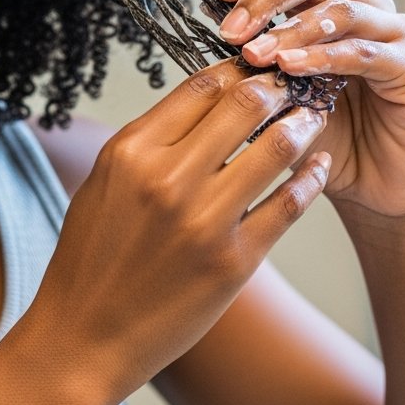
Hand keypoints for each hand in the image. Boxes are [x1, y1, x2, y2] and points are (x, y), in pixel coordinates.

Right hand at [32, 62, 329, 400]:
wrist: (84, 337)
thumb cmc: (90, 257)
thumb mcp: (104, 182)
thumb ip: (149, 140)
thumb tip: (203, 101)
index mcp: (131, 151)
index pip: (200, 85)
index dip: (237, 69)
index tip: (255, 67)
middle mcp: (167, 178)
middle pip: (244, 104)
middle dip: (276, 86)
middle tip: (293, 82)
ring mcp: (204, 221)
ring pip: (276, 147)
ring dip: (303, 123)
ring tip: (314, 116)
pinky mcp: (234, 262)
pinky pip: (288, 205)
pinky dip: (310, 178)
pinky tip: (320, 165)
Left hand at [214, 0, 404, 219]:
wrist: (364, 184)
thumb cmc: (318, 132)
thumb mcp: (274, 89)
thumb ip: (252, 57)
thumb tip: (209, 30)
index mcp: (330, 0)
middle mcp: (365, 5)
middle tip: (232, 29)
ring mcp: (393, 33)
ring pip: (338, 10)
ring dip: (290, 29)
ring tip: (255, 53)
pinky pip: (364, 53)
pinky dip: (323, 57)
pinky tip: (291, 67)